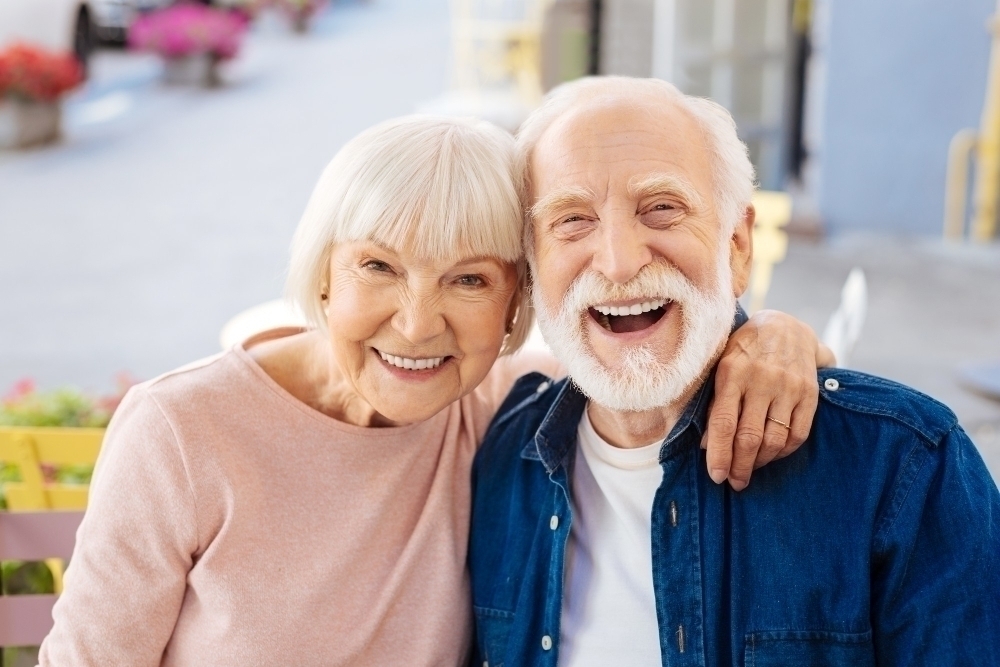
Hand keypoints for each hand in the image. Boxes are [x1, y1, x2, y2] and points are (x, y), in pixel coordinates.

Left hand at [703, 310, 829, 490]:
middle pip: (749, 437)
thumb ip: (714, 402)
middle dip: (740, 466)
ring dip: (760, 463)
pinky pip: (798, 434)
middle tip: (734, 482)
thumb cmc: (743, 350)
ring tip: (749, 471)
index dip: (719, 454)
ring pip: (774, 440)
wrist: (786, 326)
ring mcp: (789, 387)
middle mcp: (762, 380)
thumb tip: (706, 444)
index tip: (716, 476)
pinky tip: (771, 456)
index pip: (723, 422)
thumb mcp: (721, 366)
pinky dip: (783, 453)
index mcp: (732, 372)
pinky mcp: (809, 394)